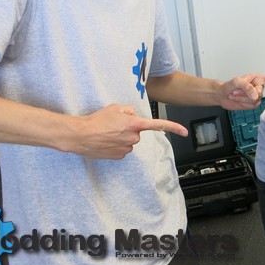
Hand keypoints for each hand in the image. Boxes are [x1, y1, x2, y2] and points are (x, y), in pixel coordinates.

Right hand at [63, 104, 187, 159]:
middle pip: (137, 132)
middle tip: (113, 125)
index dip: (173, 127)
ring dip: (121, 137)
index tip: (184, 132)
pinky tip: (105, 140)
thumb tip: (133, 116)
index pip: (158, 125)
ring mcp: (126, 149)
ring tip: (106, 132)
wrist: (80, 135)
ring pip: (129, 141)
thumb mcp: (115, 107)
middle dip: (129, 128)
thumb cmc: (96, 120)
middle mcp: (133, 138)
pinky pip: (122, 149)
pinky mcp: (119, 156)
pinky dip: (116, 145)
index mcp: (134, 124)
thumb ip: (129, 111)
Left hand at [219, 73, 264, 110]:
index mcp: (259, 78)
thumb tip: (256, 96)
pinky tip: (237, 100)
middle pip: (261, 93)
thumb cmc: (230, 85)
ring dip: (243, 99)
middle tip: (235, 91)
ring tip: (235, 95)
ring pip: (255, 101)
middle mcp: (259, 86)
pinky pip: (252, 106)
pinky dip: (243, 104)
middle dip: (246, 93)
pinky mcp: (253, 104)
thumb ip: (247, 87)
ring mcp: (257, 96)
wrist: (222, 95)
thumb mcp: (237, 82)